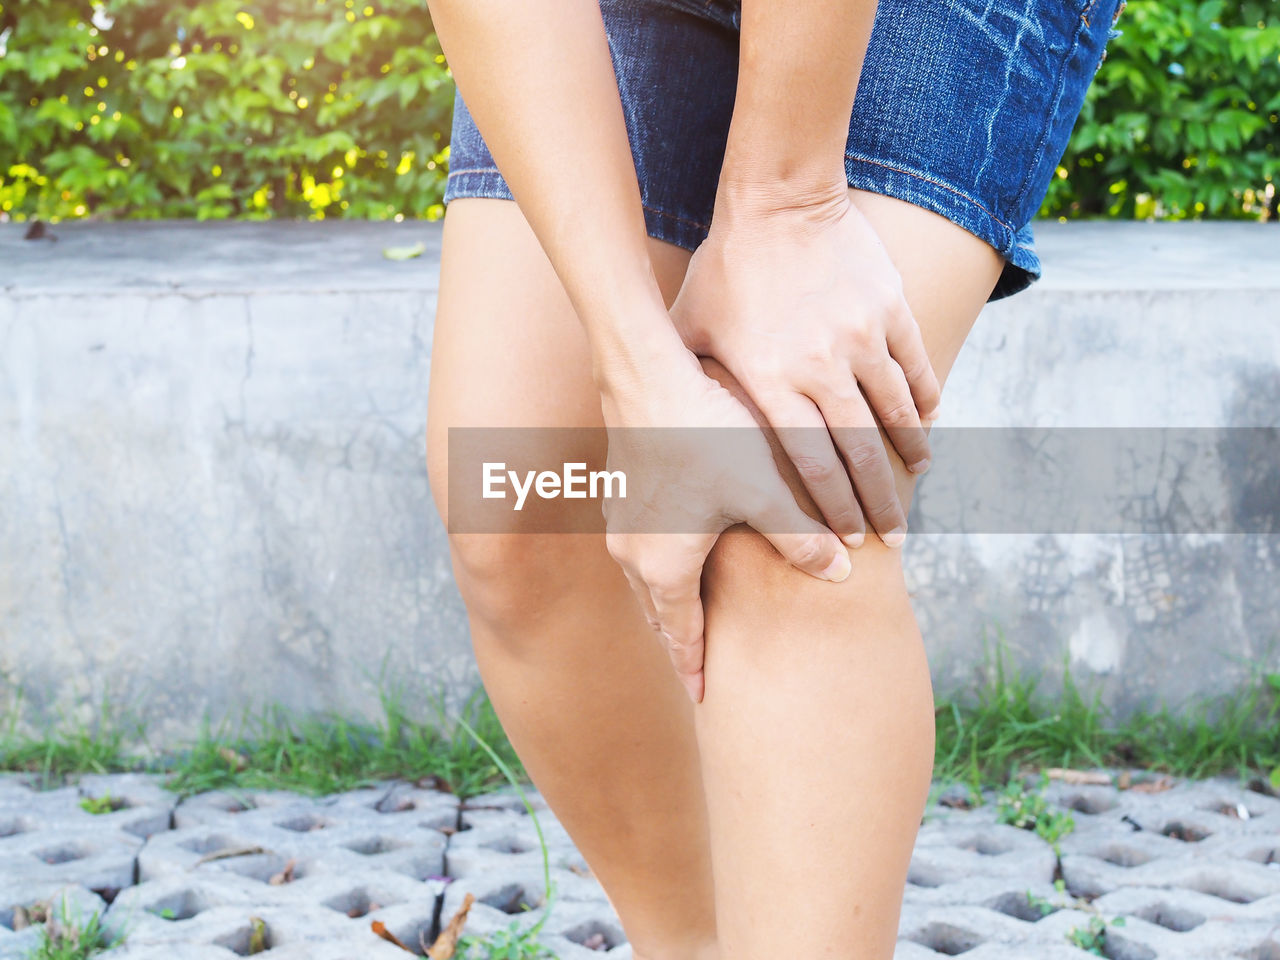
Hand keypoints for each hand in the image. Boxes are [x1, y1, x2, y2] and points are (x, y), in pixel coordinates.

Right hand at [596, 334, 851, 703]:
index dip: (697, 668)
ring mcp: (620, 520)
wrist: (644, 371)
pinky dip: (659, 565)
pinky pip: (640, 547)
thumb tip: (842, 570)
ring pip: (645, 579)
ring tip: (689, 618)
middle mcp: (632, 551)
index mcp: (663, 566)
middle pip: (658, 613)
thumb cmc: (705, 435)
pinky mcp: (621, 490)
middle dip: (681, 641)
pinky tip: (678, 550)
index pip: (682, 635)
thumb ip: (802, 538)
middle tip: (700, 670)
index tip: (706, 700)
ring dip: (668, 603)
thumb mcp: (764, 492)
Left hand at [670, 186, 939, 546]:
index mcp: (771, 380)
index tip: (847, 540)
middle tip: (890, 537)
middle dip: (877, 503)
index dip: (832, 509)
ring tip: (913, 484)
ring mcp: (861, 336)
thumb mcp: (694, 331)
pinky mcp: (890, 309)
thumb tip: (679, 436)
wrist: (778, 199)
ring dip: (908, 457)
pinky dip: (925, 403)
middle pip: (859, 453)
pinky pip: (915, 368)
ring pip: (897, 414)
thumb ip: (698, 384)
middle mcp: (821, 365)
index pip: (811, 463)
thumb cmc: (726, 269)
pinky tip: (927, 427)